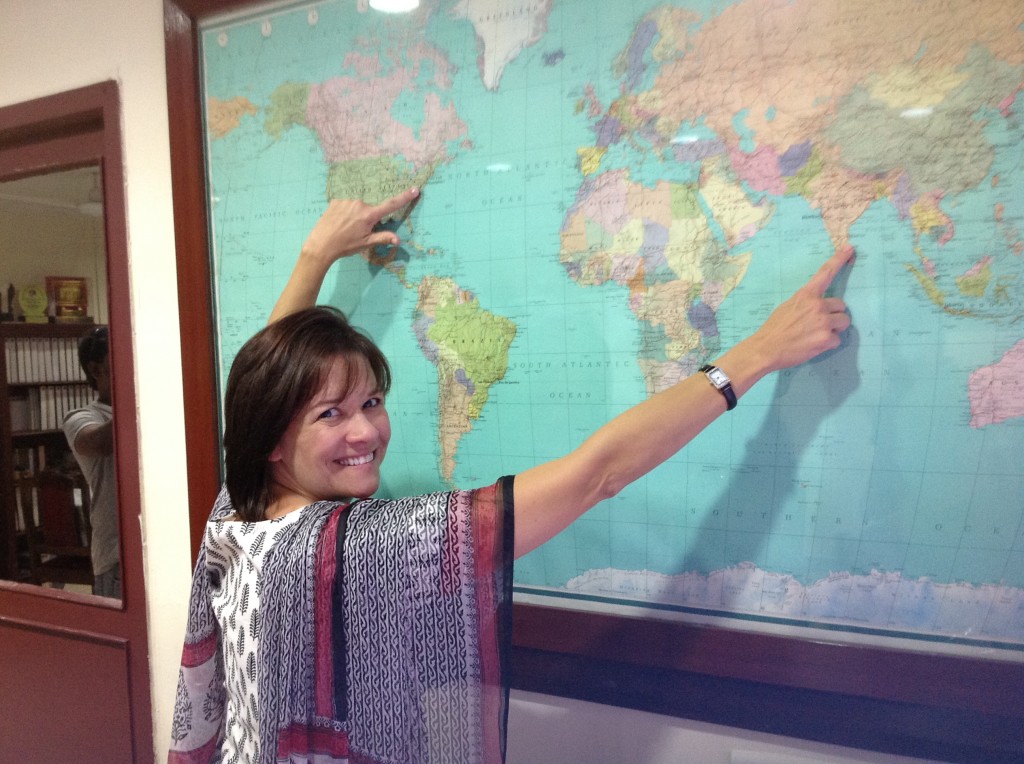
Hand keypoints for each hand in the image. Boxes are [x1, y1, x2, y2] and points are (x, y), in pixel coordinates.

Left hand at [300, 188, 419, 264]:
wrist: (321, 244)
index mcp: (368, 215)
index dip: (404, 197)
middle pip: (370, 210)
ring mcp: (346, 201)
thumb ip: (383, 238)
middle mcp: (359, 204)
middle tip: (358, 232)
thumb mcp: (365, 244)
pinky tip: (339, 222)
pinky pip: (346, 205)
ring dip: (356, 216)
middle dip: (368, 219)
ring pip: (358, 208)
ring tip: (346, 228)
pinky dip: (346, 213)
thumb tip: (398, 240)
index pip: (391, 205)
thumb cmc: (345, 246)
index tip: (414, 190)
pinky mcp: (336, 201)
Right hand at [744, 245, 854, 374]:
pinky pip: (837, 340)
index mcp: (806, 295)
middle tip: (820, 324)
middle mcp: (817, 305)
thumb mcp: (787, 307)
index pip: (825, 273)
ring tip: (818, 335)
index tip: (850, 248)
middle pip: (841, 305)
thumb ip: (805, 303)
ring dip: (835, 329)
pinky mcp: (826, 338)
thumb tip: (817, 307)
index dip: (839, 259)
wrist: (766, 348)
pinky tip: (814, 345)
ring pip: (844, 322)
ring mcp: (823, 322)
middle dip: (834, 315)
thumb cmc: (774, 328)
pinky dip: (827, 344)